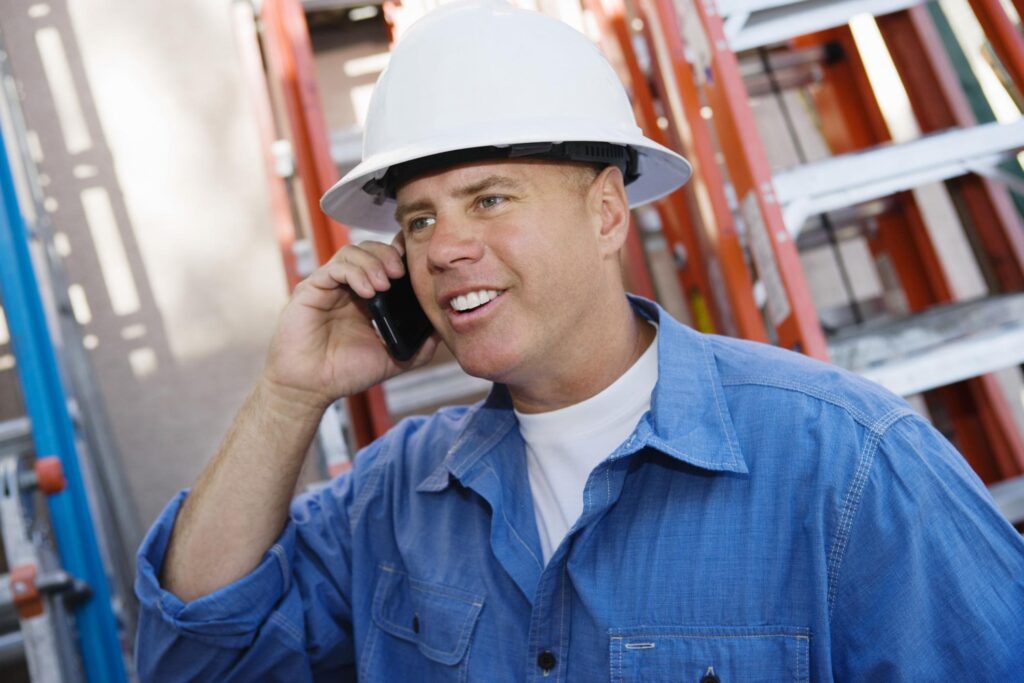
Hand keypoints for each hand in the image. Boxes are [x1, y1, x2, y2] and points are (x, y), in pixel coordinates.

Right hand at [260, 239, 439, 413]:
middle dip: (389, 255)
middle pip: (371, 249)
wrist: (312, 388)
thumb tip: (446, 327)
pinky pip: (335, 268)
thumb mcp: (395, 358)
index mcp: (369, 296)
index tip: (416, 264)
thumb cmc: (347, 372)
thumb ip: (421, 344)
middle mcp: (348, 286)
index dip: (402, 255)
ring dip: (373, 262)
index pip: (386, 260)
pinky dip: (355, 273)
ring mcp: (329, 285)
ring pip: (352, 252)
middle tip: (401, 273)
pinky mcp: (311, 289)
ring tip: (385, 284)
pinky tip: (368, 291)